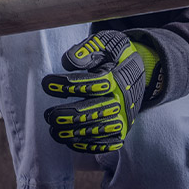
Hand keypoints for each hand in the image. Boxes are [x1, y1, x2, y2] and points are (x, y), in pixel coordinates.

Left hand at [42, 30, 161, 152]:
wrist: (143, 68)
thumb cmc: (116, 53)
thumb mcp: (104, 42)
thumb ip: (86, 49)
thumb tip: (67, 63)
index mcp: (116, 78)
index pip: (87, 84)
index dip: (65, 84)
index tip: (45, 83)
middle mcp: (121, 100)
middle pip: (92, 111)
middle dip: (67, 115)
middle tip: (48, 116)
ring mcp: (124, 117)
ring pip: (98, 130)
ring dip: (75, 133)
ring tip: (54, 131)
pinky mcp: (124, 128)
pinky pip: (108, 142)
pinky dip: (90, 145)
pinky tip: (72, 143)